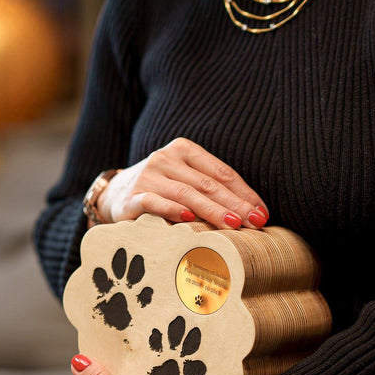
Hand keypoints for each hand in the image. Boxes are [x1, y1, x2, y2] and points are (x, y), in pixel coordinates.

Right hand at [97, 137, 269, 229]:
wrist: (112, 195)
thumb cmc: (159, 190)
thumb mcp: (185, 181)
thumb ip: (212, 189)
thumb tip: (253, 212)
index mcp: (183, 150)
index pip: (221, 172)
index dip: (244, 193)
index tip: (262, 213)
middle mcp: (165, 158)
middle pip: (207, 183)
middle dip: (234, 204)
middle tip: (255, 221)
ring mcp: (147, 176)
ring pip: (186, 193)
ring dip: (212, 210)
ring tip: (234, 224)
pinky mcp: (131, 197)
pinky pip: (154, 203)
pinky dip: (172, 210)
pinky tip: (189, 219)